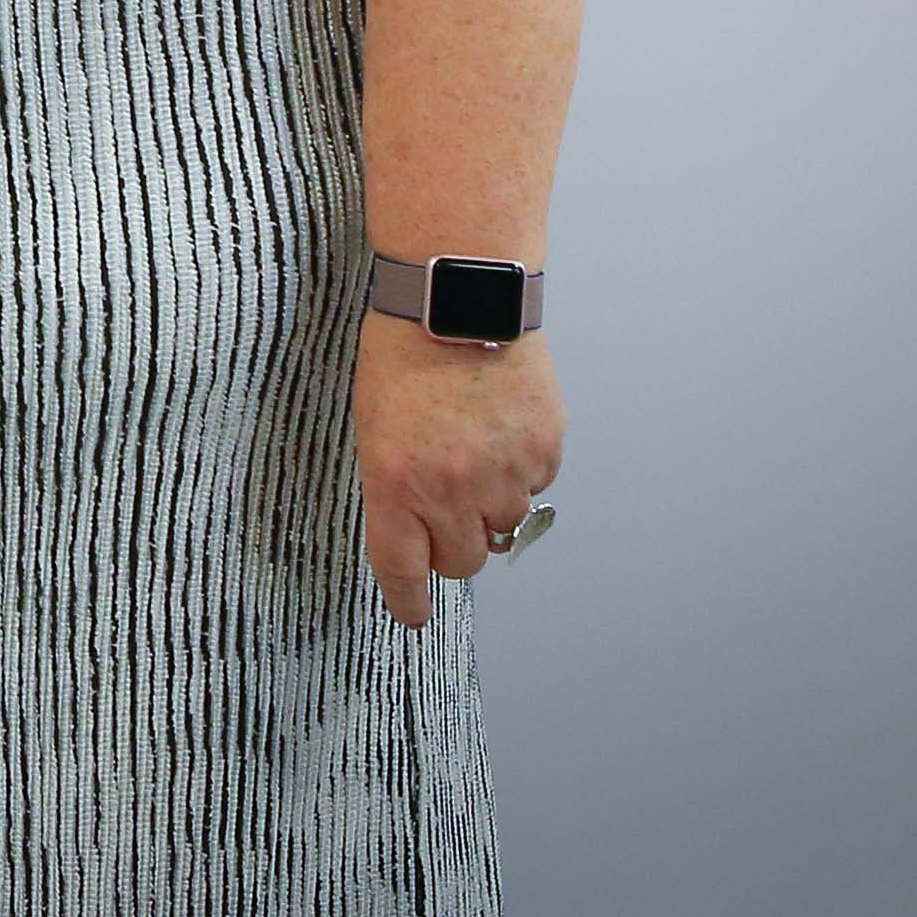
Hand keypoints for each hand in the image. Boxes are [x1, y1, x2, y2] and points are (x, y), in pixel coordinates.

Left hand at [353, 315, 561, 628]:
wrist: (458, 300)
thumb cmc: (402, 354)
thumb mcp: (373, 425)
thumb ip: (394, 485)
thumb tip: (418, 527)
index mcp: (394, 483)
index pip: (402, 568)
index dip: (408, 600)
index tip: (413, 615)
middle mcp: (450, 490)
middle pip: (462, 561)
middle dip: (453, 546)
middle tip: (445, 511)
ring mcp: (502, 474)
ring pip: (504, 527)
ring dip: (490, 507)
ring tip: (475, 452)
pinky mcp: (543, 453)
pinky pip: (536, 488)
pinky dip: (521, 472)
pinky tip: (501, 430)